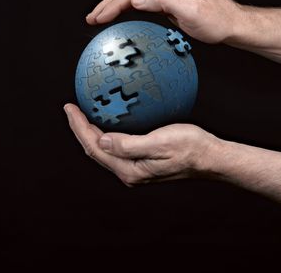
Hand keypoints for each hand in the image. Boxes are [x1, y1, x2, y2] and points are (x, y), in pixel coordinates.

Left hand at [64, 103, 220, 185]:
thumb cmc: (190, 148)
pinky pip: (119, 146)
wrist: (210, 158)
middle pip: (96, 150)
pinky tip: (111, 121)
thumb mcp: (159, 143)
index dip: (79, 127)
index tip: (70, 107)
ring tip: (85, 114)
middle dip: (81, 130)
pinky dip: (108, 133)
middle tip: (72, 108)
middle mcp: (129, 172)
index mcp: (130, 170)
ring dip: (92, 132)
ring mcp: (136, 168)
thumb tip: (102, 141)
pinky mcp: (144, 162)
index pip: (95, 148)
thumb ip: (128, 145)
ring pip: (106, 150)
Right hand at [86, 0, 242, 43]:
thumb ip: (163, 2)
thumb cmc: (216, 18)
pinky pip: (141, 2)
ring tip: (98, 17)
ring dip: (113, 5)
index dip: (113, 5)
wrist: (230, 23)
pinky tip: (117, 15)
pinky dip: (126, 8)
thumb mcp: (191, 11)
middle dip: (108, 4)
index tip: (99, 17)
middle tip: (91, 18)